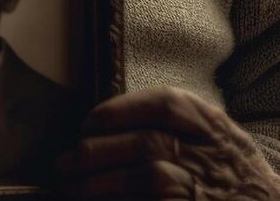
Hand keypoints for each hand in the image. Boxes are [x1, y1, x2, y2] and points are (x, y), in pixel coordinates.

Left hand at [57, 87, 279, 198]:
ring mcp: (208, 190)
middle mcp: (213, 156)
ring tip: (71, 186)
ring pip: (149, 180)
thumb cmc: (228, 170)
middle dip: (97, 151)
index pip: (165, 104)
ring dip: (101, 184)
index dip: (119, 111)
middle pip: (147, 144)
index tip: (87, 123)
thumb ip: (172, 123)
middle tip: (65, 161)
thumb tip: (100, 125)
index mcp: (214, 126)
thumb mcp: (214, 135)